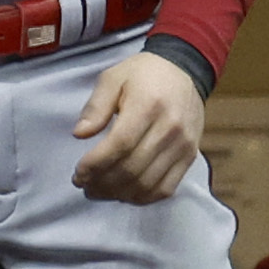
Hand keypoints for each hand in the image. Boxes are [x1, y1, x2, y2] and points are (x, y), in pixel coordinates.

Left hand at [70, 50, 204, 202]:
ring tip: (98, 191)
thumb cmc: (143, 74)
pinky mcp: (190, 157)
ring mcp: (183, 145)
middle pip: (132, 168)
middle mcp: (169, 129)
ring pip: (147, 183)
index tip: (78, 173)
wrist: (184, 70)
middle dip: (102, 182)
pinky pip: (166, 188)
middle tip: (83, 184)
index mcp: (148, 105)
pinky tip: (124, 193)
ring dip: (118, 193)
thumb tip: (79, 134)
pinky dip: (142, 197)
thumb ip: (95, 106)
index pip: (120, 145)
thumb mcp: (113, 78)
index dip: (95, 164)